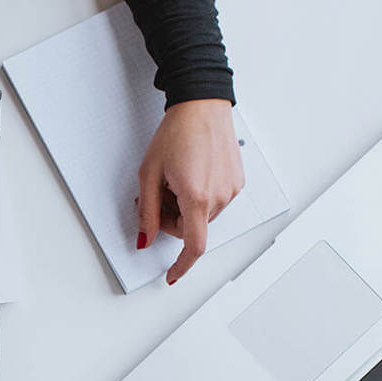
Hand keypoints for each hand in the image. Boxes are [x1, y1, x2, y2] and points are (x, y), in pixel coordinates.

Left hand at [136, 98, 244, 283]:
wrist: (201, 105)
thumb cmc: (176, 133)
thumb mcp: (149, 174)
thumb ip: (146, 212)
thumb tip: (144, 239)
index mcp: (197, 197)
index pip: (192, 246)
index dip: (181, 266)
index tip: (172, 276)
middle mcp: (220, 197)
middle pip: (190, 229)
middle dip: (170, 219)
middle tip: (158, 195)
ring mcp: (231, 190)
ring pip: (201, 216)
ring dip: (185, 207)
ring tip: (176, 178)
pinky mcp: (237, 182)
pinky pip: (214, 202)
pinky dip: (199, 196)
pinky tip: (191, 173)